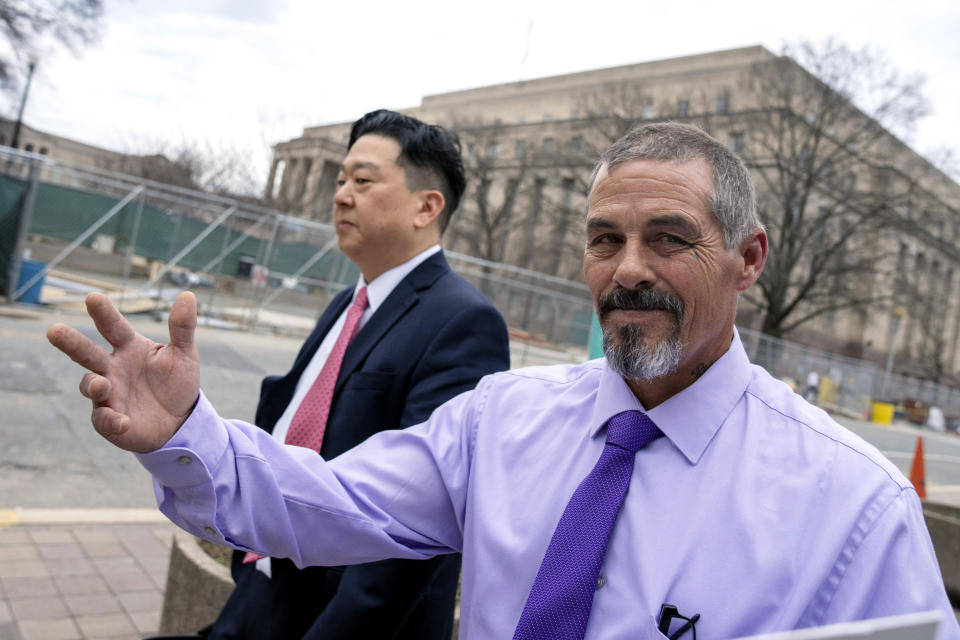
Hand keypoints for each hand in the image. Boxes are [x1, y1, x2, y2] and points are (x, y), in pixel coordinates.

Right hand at [46, 291, 200, 452]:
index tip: (92, 297)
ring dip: (93, 385)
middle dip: (70, 342)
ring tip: (101, 385)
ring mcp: (108, 394)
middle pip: (86, 352)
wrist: (180, 420)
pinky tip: (123, 421)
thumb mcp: (184, 354)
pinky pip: (104, 419)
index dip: (103, 313)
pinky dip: (110, 420)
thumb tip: (188, 295)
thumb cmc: (177, 382)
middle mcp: (112, 368)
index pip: (113, 327)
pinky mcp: (109, 420)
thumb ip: (182, 327)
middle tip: (54, 330)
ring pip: (90, 385)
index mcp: (129, 348)